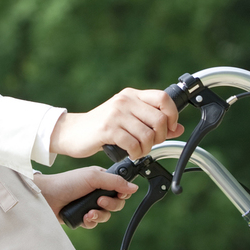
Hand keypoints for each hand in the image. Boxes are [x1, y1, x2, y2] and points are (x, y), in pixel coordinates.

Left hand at [32, 167, 139, 228]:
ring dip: (99, 215)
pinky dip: (90, 222)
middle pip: (116, 204)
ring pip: (106, 215)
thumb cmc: (67, 183)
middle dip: (110, 205)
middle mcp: (97, 192)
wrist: (47, 197)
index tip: (118, 194)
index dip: (122, 193)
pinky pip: (94, 223)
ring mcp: (89, 205)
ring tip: (88, 212)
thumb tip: (134, 188)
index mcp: (101, 180)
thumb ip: (115, 181)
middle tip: (99, 202)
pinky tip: (83, 218)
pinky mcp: (82, 217)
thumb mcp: (93, 177)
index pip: (121, 188)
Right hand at [49, 88, 183, 159]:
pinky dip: (136, 153)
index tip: (169, 128)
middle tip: (150, 144)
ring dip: (147, 149)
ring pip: (148, 134)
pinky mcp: (108, 129)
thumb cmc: (101, 127)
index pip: (163, 98)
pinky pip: (133, 144)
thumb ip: (152, 123)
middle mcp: (125, 101)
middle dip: (159, 137)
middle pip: (159, 119)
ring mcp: (116, 113)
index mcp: (132, 95)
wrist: (71, 132)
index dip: (172, 115)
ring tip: (138, 151)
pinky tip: (130, 154)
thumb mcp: (128, 120)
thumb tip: (177, 128)